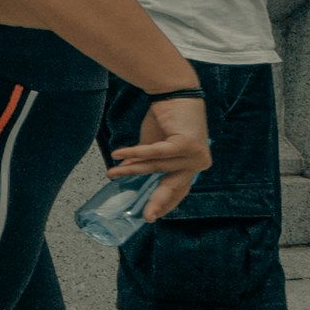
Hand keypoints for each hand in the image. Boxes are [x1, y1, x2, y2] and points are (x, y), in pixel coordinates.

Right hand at [111, 95, 212, 222]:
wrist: (176, 93)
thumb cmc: (167, 118)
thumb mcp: (154, 145)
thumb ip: (145, 160)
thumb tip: (123, 171)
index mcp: (192, 166)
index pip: (180, 190)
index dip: (166, 203)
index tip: (152, 215)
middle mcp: (198, 163)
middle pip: (173, 186)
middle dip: (157, 201)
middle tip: (145, 216)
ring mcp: (194, 154)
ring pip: (156, 167)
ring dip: (131, 170)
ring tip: (111, 173)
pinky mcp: (185, 144)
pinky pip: (155, 153)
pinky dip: (135, 153)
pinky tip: (118, 154)